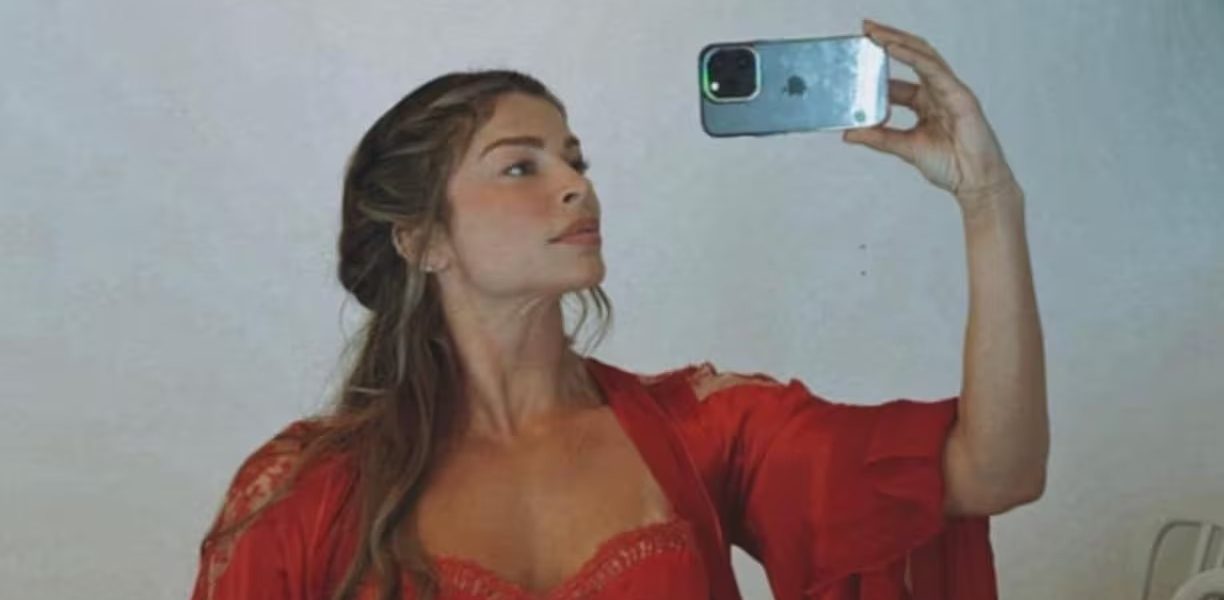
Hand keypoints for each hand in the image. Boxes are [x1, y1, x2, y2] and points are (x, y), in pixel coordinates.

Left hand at [843, 19, 1020, 206]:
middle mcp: (937, 91)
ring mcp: (950, 91)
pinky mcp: (960, 95)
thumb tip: (850, 133)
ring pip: (923, 56)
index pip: (898, 78)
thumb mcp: (905, 148)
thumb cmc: (950, 165)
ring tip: (875, 33)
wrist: (975, 182)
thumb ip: (879, 138)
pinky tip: (893, 48)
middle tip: (865, 29)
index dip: (878, 67)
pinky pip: (934, 69)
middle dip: (888, 40)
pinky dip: (912, 57)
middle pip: (911, 56)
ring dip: (898, 41)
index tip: (857, 56)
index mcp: (925, 102)